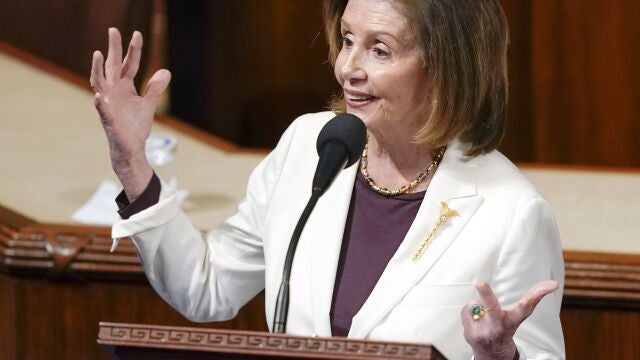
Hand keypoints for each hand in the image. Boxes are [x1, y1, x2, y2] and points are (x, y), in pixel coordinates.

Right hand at [90, 28, 170, 200]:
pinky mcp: (108, 120)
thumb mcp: (148, 104)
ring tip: (98, 54)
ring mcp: (109, 104)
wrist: (131, 148)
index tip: (137, 34)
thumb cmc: (135, 125)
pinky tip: (100, 96)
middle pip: (112, 66)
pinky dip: (100, 103)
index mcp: (124, 86)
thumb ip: (155, 88)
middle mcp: (114, 91)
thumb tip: (165, 71)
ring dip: (97, 69)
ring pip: (99, 83)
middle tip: (113, 30)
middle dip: (113, 48)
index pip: (129, 64)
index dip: (134, 50)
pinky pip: (102, 110)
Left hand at [461, 280, 558, 359]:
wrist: (492, 354)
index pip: (524, 307)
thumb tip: (553, 283)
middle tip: (481, 284)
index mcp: (512, 320)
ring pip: (475, 303)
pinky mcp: (469, 333)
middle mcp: (498, 326)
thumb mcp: (519, 314)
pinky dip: (470, 312)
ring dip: (477, 306)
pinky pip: (466, 311)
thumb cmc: (506, 328)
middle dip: (487, 294)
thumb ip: (532, 297)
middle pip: (493, 307)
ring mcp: (483, 331)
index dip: (536, 294)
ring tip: (483, 316)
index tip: (550, 285)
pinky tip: (476, 321)